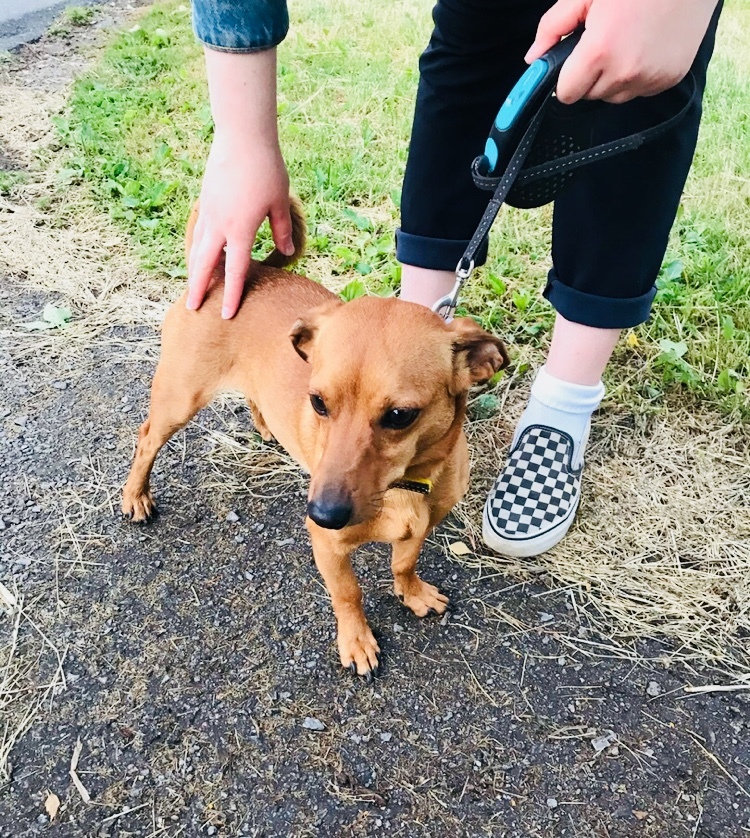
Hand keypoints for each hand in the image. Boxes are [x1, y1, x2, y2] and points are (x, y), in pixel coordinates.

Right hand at [187, 134, 292, 318]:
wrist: (242, 137)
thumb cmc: (266, 169)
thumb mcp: (280, 202)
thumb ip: (281, 230)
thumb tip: (288, 252)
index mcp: (240, 230)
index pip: (234, 271)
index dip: (230, 295)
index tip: (226, 315)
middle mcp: (219, 225)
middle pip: (204, 264)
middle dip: (197, 288)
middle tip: (191, 307)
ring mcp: (208, 212)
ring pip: (196, 247)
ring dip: (194, 268)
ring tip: (193, 286)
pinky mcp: (205, 200)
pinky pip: (198, 231)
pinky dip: (196, 247)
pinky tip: (199, 253)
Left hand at [525, 0, 717, 104]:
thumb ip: (552, 28)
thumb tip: (533, 59)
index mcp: (599, 51)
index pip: (566, 93)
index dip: (565, 79)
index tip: (570, 64)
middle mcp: (625, 72)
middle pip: (589, 96)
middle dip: (589, 76)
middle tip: (603, 42)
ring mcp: (650, 79)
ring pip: (614, 96)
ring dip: (612, 79)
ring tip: (624, 43)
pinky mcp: (669, 79)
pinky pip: (640, 91)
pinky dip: (637, 77)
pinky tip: (644, 47)